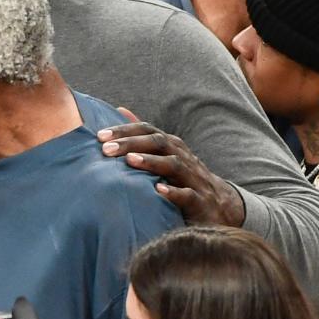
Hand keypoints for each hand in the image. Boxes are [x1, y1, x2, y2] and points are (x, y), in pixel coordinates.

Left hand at [97, 119, 244, 225]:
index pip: (148, 131)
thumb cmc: (181, 179)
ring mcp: (193, 178)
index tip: (99, 136)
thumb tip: (119, 110)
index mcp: (171, 146)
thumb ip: (141, 135)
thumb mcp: (163, 154)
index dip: (125, 131)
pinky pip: (188, 195)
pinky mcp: (199, 201)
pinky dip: (173, 192)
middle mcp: (182, 157)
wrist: (219, 207)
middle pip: (158, 143)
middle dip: (131, 144)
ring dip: (151, 162)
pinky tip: (157, 190)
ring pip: (173, 165)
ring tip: (130, 160)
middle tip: (106, 149)